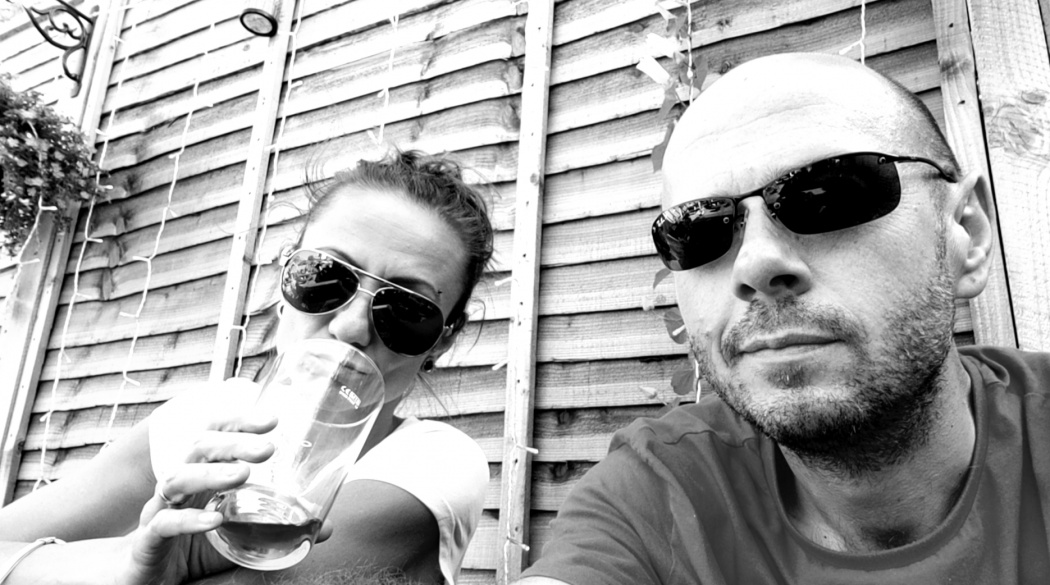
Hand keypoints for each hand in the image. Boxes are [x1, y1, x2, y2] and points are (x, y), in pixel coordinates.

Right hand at [116, 384, 278, 584]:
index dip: (240, 423)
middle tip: (268, 447)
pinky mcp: (146, 542)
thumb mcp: (238, 539)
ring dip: (210, 474)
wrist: (136, 579)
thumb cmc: (187, 550)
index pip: (216, 437)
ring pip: (176, 480)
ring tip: (242, 475)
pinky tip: (213, 520)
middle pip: (198, 449)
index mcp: (200, 480)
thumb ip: (275, 530)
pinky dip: (188, 521)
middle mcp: (178, 489)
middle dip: (232, 443)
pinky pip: (163, 524)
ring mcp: (158, 511)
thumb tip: (325, 525)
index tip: (273, 418)